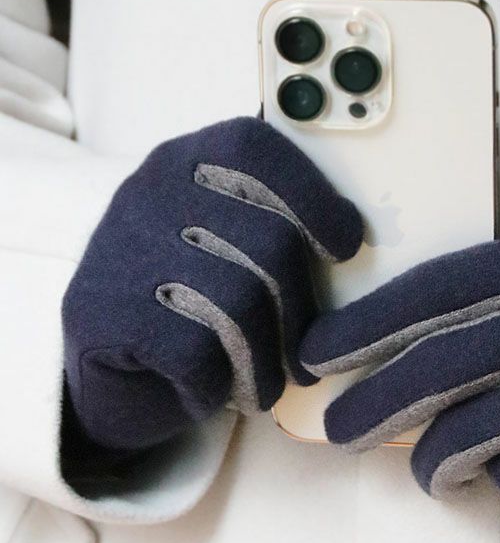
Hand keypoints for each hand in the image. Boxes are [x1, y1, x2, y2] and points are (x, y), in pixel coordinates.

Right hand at [63, 117, 361, 450]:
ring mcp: (124, 250)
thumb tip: (351, 238)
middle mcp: (150, 193)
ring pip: (241, 302)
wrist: (105, 367)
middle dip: (301, 311)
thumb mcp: (222, 247)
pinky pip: (199, 353)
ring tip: (267, 384)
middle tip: (304, 359)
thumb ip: (268, 225)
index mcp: (185, 164)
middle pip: (271, 242)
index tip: (344, 247)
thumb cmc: (187, 304)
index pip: (258, 152)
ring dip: (267, 361)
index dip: (315, 199)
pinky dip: (223, 383)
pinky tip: (219, 391)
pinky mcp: (108, 313)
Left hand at [300, 228, 499, 500]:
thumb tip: (378, 350)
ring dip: (431, 460)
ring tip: (433, 468)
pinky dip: (499, 476)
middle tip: (338, 430)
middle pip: (431, 367)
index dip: (363, 325)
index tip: (317, 354)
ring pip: (460, 434)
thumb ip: (482, 307)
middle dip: (369, 405)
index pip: (431, 291)